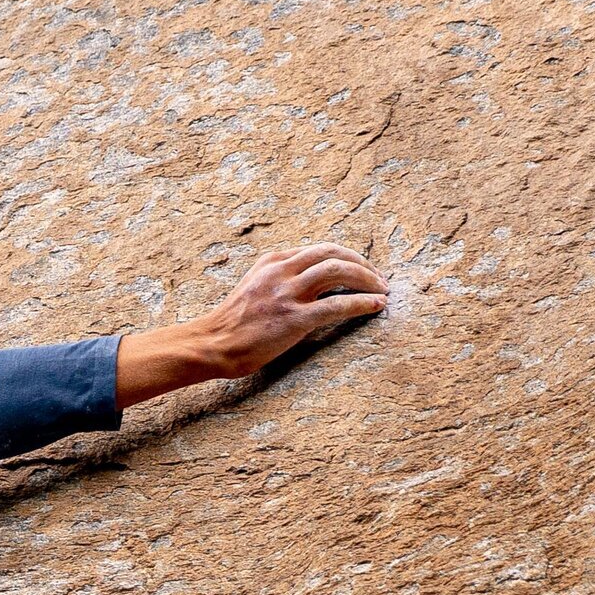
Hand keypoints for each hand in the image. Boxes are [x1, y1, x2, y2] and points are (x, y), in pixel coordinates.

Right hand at [117, 242, 388, 405]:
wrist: (212, 344)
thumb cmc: (231, 326)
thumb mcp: (251, 288)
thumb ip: (275, 280)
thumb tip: (303, 285)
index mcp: (272, 262)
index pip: (317, 249)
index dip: (345, 256)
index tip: (360, 268)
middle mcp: (282, 271)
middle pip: (332, 254)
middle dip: (361, 263)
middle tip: (378, 278)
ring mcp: (288, 293)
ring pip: (339, 272)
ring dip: (367, 278)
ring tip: (383, 290)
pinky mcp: (294, 318)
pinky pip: (337, 305)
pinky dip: (362, 303)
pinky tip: (377, 305)